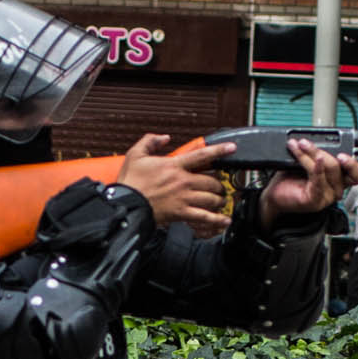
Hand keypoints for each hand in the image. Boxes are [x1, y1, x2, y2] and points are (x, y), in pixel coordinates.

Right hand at [115, 133, 230, 236]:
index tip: (232, 148)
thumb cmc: (130, 182)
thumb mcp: (135, 154)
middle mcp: (182, 182)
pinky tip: (224, 220)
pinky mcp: (181, 213)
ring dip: (220, 199)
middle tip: (219, 186)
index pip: (202, 155)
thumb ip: (150, 141)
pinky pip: (205, 217)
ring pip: (212, 198)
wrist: (125, 204)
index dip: (219, 150)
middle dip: (219, 184)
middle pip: (212, 181)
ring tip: (221, 200)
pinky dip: (217, 220)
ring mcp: (183, 198)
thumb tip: (165, 137)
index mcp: (174, 165)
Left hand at [260, 138, 357, 220]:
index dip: (354, 163)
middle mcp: (336, 188)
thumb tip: (317, 139)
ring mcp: (327, 196)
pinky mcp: (316, 200)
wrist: (275, 195)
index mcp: (339, 179)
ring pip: (327, 169)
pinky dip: (316, 167)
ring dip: (311, 154)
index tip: (344, 152)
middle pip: (339, 166)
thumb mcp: (308, 163)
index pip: (357, 173)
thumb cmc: (291, 180)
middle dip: (322, 150)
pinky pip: (318, 180)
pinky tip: (313, 161)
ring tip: (298, 146)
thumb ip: (318, 154)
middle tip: (307, 143)